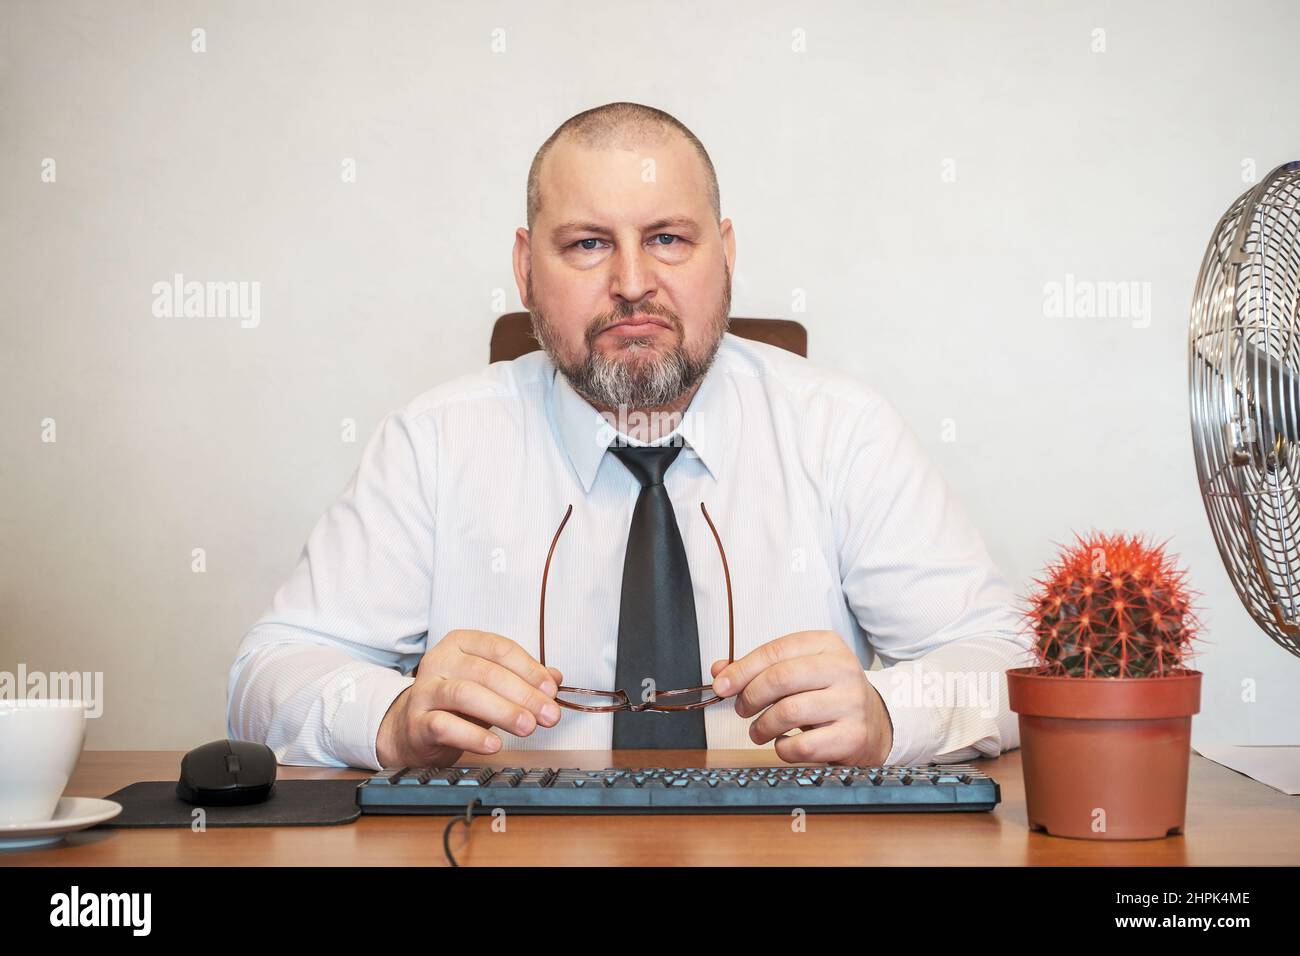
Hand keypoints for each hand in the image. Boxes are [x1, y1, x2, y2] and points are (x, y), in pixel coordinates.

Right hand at [376, 628, 562, 767]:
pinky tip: (495, 744)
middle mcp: (440, 661)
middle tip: (548, 715)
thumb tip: (555, 679)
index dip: (530, 669)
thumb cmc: (457, 703)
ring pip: (465, 694)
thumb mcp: (490, 684)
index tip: (551, 690)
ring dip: (502, 711)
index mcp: (461, 643)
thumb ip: (522, 678)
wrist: (411, 729)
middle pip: (486, 672)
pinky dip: (473, 736)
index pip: (500, 649)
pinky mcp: (417, 722)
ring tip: (528, 727)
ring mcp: (425, 691)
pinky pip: (445, 726)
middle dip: (523, 694)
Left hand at [710, 630, 892, 765]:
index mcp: (827, 645)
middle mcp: (842, 669)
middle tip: (742, 710)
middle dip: (750, 697)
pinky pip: (801, 746)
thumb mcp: (798, 671)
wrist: (874, 723)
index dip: (741, 669)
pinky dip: (781, 749)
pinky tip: (784, 744)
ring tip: (758, 731)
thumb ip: (758, 668)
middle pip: (780, 679)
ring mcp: (851, 703)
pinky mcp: (852, 736)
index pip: (775, 651)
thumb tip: (719, 672)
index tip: (721, 686)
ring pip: (788, 713)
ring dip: (762, 727)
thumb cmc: (826, 694)